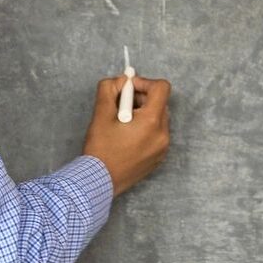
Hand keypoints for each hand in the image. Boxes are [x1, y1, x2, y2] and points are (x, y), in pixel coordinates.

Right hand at [82, 75, 170, 196]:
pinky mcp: (158, 157)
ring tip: (122, 123)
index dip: (144, 83)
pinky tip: (126, 136)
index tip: (127, 89)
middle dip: (140, 98)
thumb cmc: (100, 150)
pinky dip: (145, 128)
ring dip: (142, 113)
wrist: (99, 182)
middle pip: (160, 102)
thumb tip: (121, 80)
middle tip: (120, 105)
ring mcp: (162, 148)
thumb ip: (110, 89)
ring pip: (158, 117)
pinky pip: (157, 133)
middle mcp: (163, 134)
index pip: (161, 88)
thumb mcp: (101, 114)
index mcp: (152, 122)